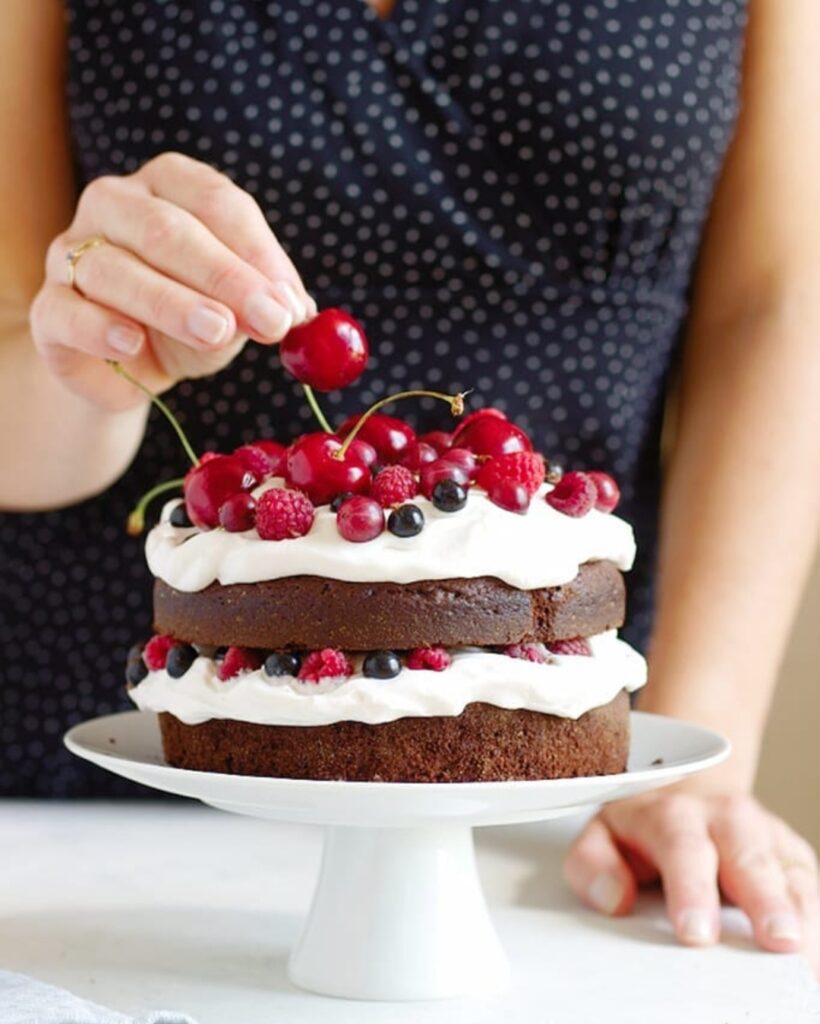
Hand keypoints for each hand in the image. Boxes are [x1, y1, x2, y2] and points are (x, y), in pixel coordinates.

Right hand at [30, 152, 314, 410]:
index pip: (215, 202)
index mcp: (169, 186)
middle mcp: (114, 205)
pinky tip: (133, 344)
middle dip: (224, 277)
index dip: (257, 252)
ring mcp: (71, 252)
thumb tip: (294, 311)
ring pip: (115, 268)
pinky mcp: (49, 309)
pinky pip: (66, 311)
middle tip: (269, 320)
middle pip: (166, 229)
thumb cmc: (192, 323)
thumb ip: (265, 304)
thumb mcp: (239, 310)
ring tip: (218, 333)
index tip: (289, 302)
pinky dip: (100, 327)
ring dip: (172, 303)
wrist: (134, 370)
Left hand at [564, 786, 819, 970]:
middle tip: (776, 940)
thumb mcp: (601, 837)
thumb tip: (615, 897)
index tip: (696, 933)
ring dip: (797, 909)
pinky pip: (809, 884)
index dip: (691, 889)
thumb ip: (593, 865)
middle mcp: (725, 818)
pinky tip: (809, 947)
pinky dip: (811, 916)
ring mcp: (766, 835)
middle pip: (748, 854)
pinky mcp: (793, 857)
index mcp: (672, 814)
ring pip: (788, 869)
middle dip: (763, 898)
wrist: (687, 796)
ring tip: (802, 952)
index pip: (682, 847)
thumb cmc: (643, 831)